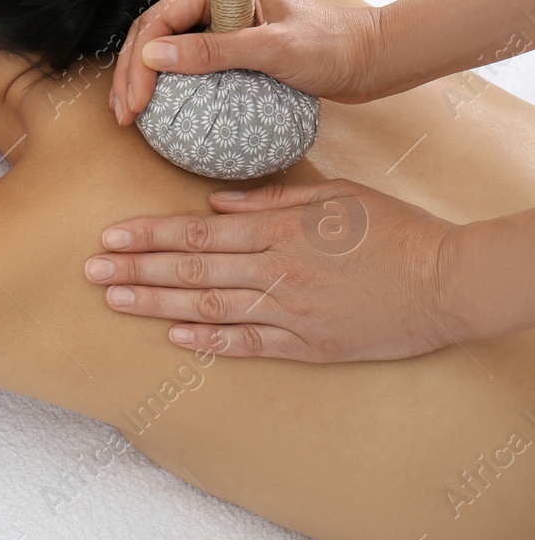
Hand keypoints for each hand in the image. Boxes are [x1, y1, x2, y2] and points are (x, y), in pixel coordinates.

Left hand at [82, 179, 459, 361]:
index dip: (148, 234)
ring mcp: (291, 310)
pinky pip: (250, 343)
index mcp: (278, 228)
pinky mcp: (309, 343)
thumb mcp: (332, 196)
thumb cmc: (393, 229)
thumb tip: (213, 199)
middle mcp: (276, 269)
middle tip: (89, 272)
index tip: (109, 237)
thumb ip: (269, 197)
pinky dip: (209, 341)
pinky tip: (174, 338)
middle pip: (190, 268)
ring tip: (114, 301)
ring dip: (156, 303)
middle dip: (135, 270)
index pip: (196, 231)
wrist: (448, 281)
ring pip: (209, 306)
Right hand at [109, 0, 381, 125]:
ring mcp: (221, 24)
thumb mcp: (272, 50)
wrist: (373, 59)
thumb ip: (213, 50)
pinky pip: (188, 64)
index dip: (137, 61)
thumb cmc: (332, 47)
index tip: (134, 101)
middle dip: (130, 74)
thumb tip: (152, 56)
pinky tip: (161, 111)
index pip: (160, 20)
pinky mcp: (231, 47)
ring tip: (131, 114)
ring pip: (165, 49)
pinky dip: (169, 87)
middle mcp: (214, 0)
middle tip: (124, 115)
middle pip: (154, 33)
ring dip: (142, 80)